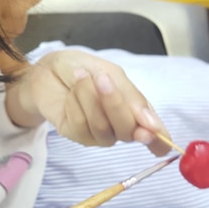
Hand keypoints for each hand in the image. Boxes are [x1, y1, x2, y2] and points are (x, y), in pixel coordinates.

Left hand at [16, 50, 170, 155]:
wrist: (51, 68)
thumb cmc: (84, 69)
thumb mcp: (113, 73)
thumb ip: (133, 98)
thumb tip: (152, 125)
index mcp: (135, 111)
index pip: (153, 134)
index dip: (158, 139)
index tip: (152, 133)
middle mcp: (119, 127)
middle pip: (127, 130)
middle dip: (114, 103)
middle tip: (102, 79)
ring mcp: (98, 134)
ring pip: (102, 127)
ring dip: (90, 98)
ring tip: (81, 76)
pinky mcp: (76, 135)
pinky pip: (81, 124)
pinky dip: (76, 102)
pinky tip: (71, 91)